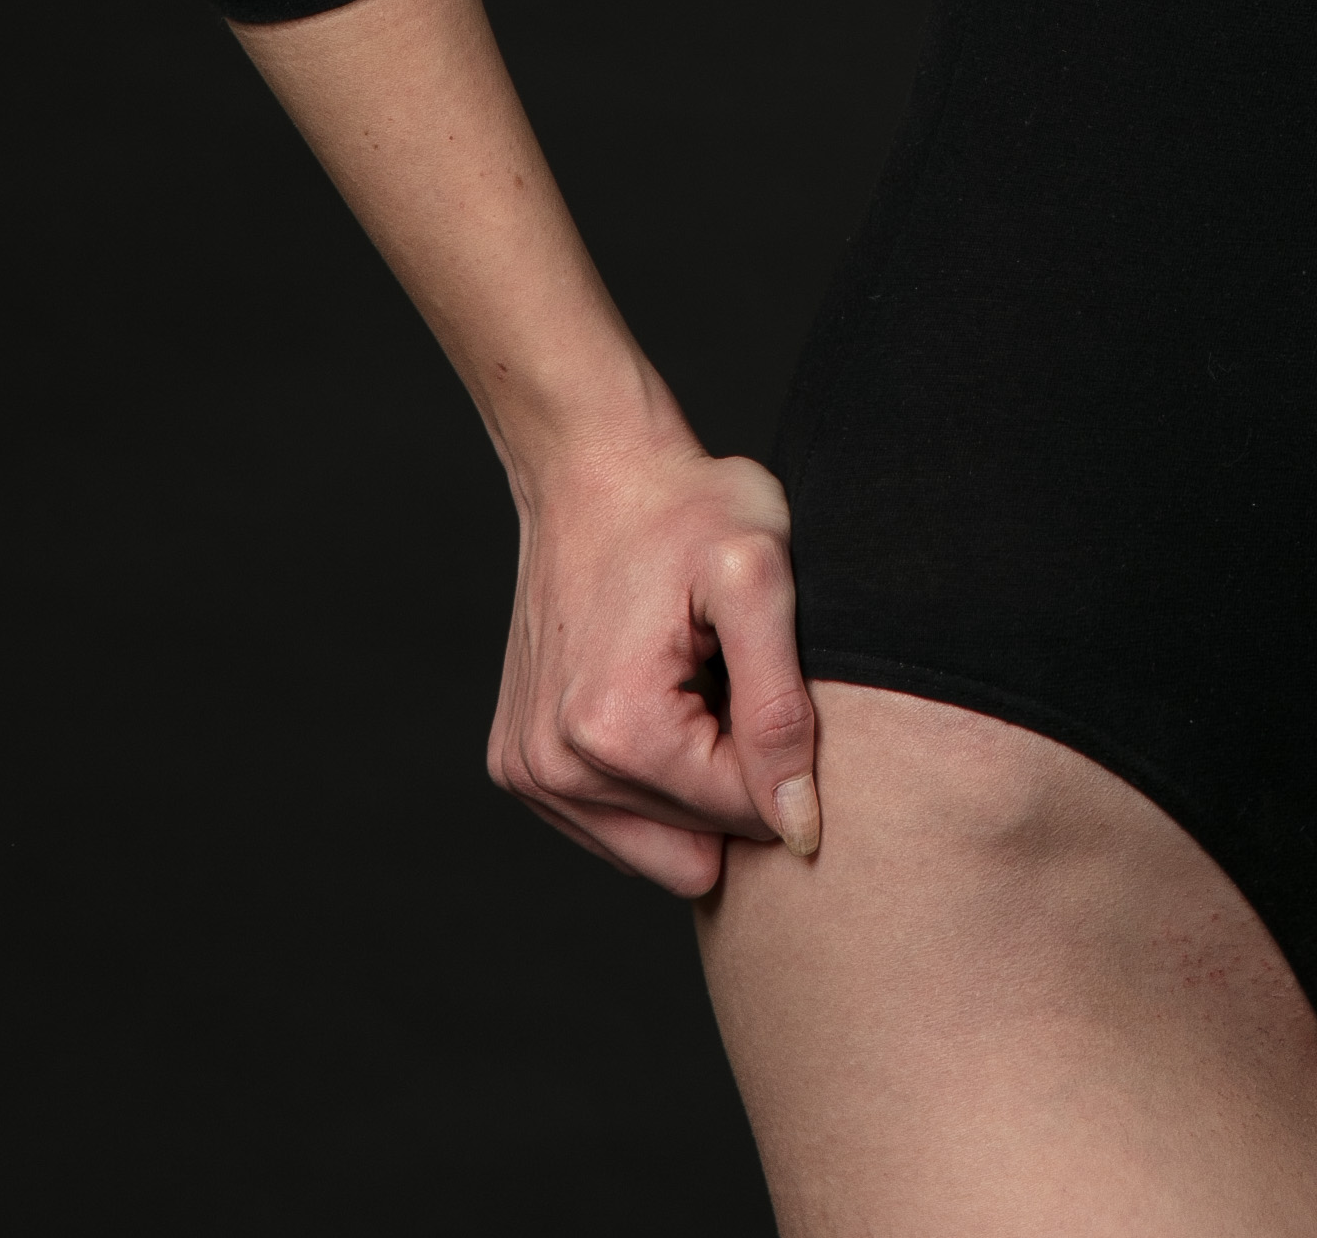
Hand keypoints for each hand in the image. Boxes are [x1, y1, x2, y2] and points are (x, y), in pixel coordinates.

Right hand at [486, 430, 820, 892]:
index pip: (744, 816)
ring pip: (656, 849)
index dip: (782, 753)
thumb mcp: (759, 577)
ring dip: (689, 780)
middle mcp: (555, 771)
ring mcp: (529, 773)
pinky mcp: (519, 766)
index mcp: (616, 733)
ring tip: (691, 684)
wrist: (593, 466)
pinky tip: (655, 693)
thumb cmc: (685, 506)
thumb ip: (781, 710)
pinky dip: (648, 777)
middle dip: (731, 776)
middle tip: (727, 679)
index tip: (763, 674)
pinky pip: (613, 824)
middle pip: (697, 846)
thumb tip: (796, 829)